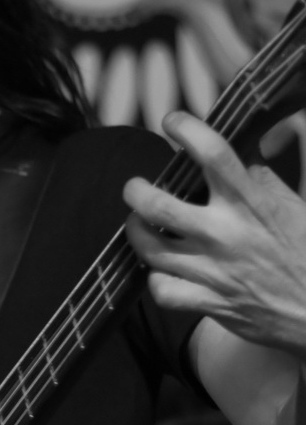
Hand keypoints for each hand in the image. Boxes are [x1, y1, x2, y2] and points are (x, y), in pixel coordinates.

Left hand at [123, 112, 305, 354]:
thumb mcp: (302, 203)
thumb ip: (274, 170)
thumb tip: (262, 135)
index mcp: (253, 203)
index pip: (213, 154)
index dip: (187, 130)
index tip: (172, 122)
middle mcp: (226, 234)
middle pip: (159, 205)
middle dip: (136, 191)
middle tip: (135, 186)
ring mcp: (214, 271)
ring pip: (150, 249)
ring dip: (136, 232)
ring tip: (138, 223)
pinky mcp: (209, 303)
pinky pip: (162, 290)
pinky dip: (156, 280)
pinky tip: (161, 270)